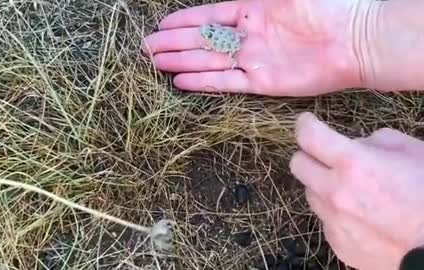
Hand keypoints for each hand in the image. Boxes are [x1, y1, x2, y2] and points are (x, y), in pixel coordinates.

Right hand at [142, 0, 362, 95]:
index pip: (207, 16)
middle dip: (174, 43)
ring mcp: (253, 59)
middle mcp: (247, 36)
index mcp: (250, 9)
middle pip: (202, 40)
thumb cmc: (322, 7)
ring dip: (182, 62)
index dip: (182, 21)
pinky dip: (204, 81)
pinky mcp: (261, 83)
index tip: (159, 26)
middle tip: (147, 48)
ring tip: (156, 64)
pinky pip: (226, 82)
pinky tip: (182, 81)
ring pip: (208, 61)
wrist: (354, 41)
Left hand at [290, 112, 423, 269]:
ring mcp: (333, 221)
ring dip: (324, 186)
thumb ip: (375, 141)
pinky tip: (363, 216)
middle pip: (297, 164)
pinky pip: (326, 220)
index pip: (308, 136)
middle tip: (327, 157)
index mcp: (353, 164)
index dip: (305, 125)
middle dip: (309, 156)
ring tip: (354, 192)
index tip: (307, 123)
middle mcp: (335, 193)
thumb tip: (355, 146)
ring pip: (311, 193)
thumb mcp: (411, 151)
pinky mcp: (337, 242)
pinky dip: (337, 213)